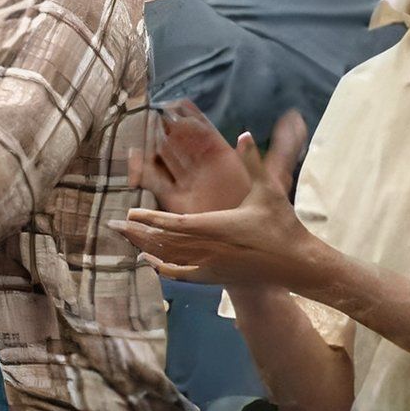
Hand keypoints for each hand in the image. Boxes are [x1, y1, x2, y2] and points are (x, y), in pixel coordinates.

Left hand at [116, 125, 322, 288]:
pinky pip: (182, 274)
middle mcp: (210, 249)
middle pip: (165, 242)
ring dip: (146, 248)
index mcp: (218, 227)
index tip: (129, 212)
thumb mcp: (268, 191)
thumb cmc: (282, 225)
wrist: (297, 264)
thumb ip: (254, 161)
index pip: (175, 224)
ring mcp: (212, 265)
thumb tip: (245, 134)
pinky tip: (149, 261)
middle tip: (112, 226)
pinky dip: (163, 268)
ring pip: (170, 259)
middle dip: (138, 233)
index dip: (150, 218)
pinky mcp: (216, 276)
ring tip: (126, 238)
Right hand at [132, 102, 304, 214]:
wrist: (255, 244)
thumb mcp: (276, 177)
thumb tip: (295, 117)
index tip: (176, 101)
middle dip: (165, 125)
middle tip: (152, 111)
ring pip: (164, 158)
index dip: (189, 115)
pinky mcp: (177, 202)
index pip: (202, 131)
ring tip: (140, 130)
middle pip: (179, 141)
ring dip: (151, 144)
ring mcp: (188, 183)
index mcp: (221, 158)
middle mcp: (201, 168)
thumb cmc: (267, 212)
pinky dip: (143, 170)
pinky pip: (156, 182)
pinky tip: (134, 159)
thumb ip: (284, 147)